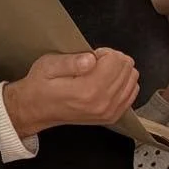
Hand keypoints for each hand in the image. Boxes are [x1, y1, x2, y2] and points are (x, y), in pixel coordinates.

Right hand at [3, 49, 138, 136]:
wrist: (36, 109)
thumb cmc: (41, 85)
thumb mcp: (48, 65)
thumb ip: (71, 61)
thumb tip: (91, 59)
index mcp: (88, 90)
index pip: (115, 60)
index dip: (103, 52)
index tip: (90, 56)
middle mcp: (102, 103)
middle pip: (127, 68)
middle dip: (112, 60)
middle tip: (93, 64)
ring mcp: (109, 112)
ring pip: (132, 79)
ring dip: (118, 71)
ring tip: (98, 73)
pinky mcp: (112, 116)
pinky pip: (132, 93)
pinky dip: (123, 83)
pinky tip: (107, 82)